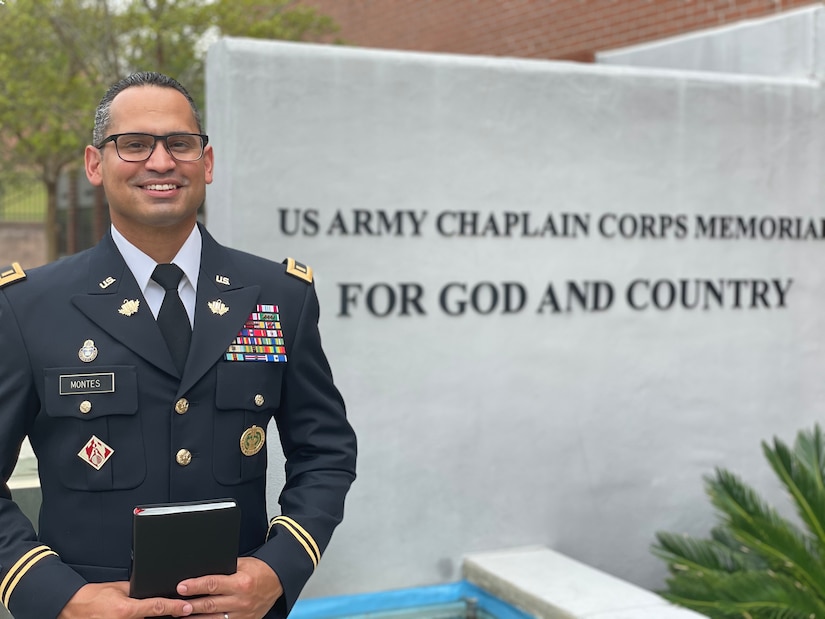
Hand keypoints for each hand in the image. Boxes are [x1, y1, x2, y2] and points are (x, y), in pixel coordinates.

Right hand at [58, 581, 193, 617]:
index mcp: (126, 609)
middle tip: (182, 614)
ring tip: (170, 616)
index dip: (174, 607)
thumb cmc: (94, 597)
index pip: (156, 607)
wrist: (73, 607)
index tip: (186, 608)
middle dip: (167, 617)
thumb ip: (137, 590)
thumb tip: (153, 588)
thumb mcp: (118, 588)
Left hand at [177, 557, 282, 618]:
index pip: (213, 584)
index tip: (181, 587)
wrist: (277, 582)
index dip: (195, 586)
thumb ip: (225, 568)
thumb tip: (202, 569)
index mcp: (241, 583)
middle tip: (173, 605)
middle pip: (209, 604)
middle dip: (189, 605)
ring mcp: (242, 615)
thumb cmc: (259, 571)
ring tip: (180, 616)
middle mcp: (241, 601)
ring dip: (195, 618)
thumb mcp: (244, 564)